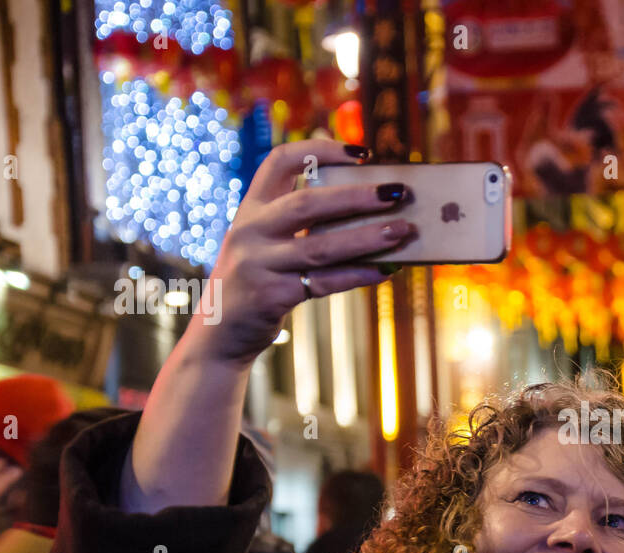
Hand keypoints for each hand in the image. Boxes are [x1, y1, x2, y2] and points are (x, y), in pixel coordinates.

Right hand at [187, 139, 416, 367]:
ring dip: (367, 237)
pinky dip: (358, 275)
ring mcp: (258, 263)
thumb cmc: (258, 280)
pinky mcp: (270, 295)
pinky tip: (385, 270)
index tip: (362, 152)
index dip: (320, 150)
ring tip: (403, 231)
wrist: (220, 332)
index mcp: (251, 208)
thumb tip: (373, 214)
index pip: (280, 162)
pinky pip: (324, 282)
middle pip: (308, 203)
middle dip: (357, 196)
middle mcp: (250, 230)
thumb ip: (300, 225)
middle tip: (398, 192)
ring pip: (321, 246)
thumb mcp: (265, 243)